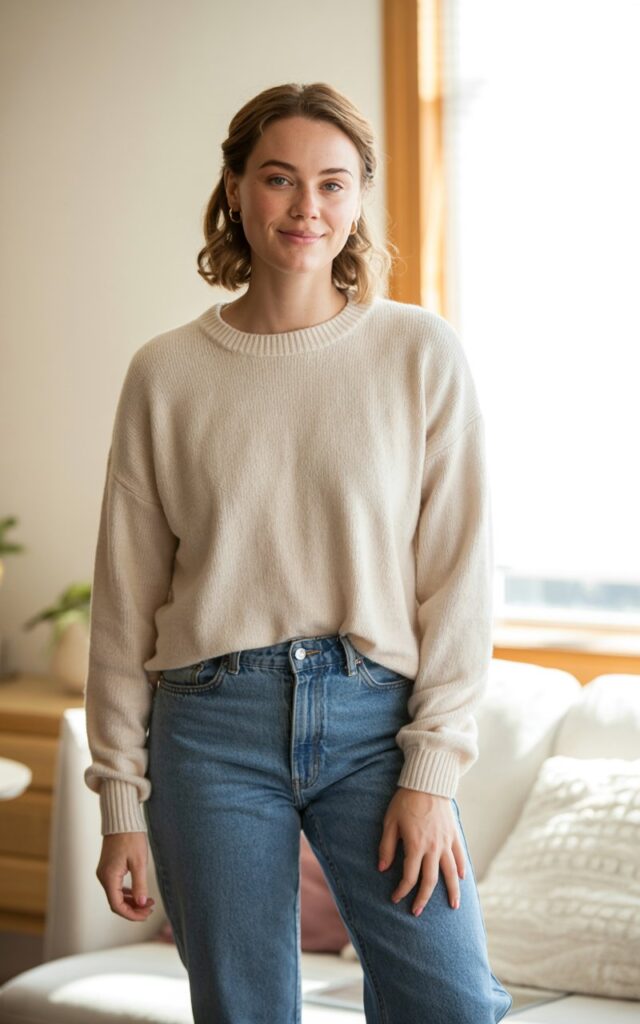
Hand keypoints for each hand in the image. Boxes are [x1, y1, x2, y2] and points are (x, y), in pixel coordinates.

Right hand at [96, 831, 155, 920]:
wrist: (122, 820)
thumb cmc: (131, 837)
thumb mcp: (139, 862)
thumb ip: (140, 885)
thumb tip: (141, 904)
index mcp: (109, 877)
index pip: (117, 905)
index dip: (132, 914)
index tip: (146, 914)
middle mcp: (103, 877)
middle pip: (116, 902)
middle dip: (133, 909)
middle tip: (150, 909)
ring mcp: (104, 873)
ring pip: (115, 895)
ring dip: (131, 901)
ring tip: (147, 902)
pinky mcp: (108, 868)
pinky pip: (115, 887)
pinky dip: (126, 893)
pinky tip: (138, 894)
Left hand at [378, 787, 464, 915]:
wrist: (427, 782)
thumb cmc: (405, 801)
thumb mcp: (389, 822)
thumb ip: (386, 847)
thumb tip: (382, 869)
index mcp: (415, 846)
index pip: (409, 876)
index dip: (402, 890)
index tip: (396, 898)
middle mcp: (433, 848)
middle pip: (430, 880)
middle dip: (423, 899)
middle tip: (417, 911)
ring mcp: (446, 842)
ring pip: (450, 873)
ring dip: (451, 891)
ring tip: (453, 907)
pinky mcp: (453, 834)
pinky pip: (460, 855)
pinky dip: (462, 868)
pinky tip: (461, 879)